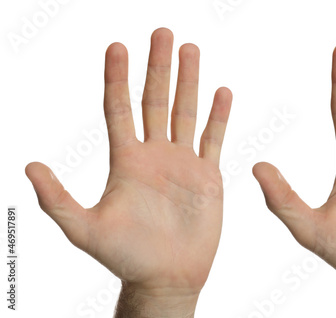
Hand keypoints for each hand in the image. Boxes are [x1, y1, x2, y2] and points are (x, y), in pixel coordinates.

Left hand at [26, 28, 231, 316]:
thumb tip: (30, 166)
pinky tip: (222, 92)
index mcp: (126, 161)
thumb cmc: (125, 257)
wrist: (166, 277)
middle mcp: (153, 154)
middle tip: (162, 33)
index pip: (119, 109)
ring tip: (190, 50)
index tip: (118, 46)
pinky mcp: (207, 176)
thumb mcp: (84, 230)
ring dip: (189, 81)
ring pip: (186, 113)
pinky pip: (213, 139)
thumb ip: (57, 200)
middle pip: (155, 101)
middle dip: (158, 67)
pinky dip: (219, 116)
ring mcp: (182, 163)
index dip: (117, 78)